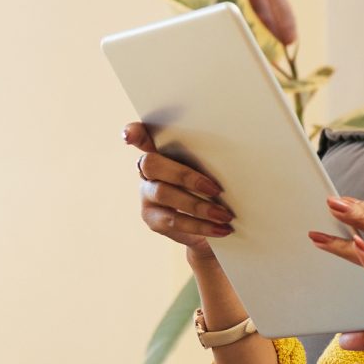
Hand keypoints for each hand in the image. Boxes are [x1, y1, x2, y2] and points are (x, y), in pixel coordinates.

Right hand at [124, 123, 234, 254]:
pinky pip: (173, 221)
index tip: (130, 136)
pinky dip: (200, 226)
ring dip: (198, 205)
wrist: (210, 230)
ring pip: (164, 193)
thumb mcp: (211, 171)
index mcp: (161, 151)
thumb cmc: (212, 190)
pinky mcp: (152, 218)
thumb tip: (232, 152)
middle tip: (215, 189)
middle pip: (152, 164)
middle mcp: (147, 171)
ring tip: (224, 215)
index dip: (134, 133)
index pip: (142, 136)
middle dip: (184, 175)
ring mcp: (146, 194)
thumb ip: (208, 160)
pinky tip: (220, 229)